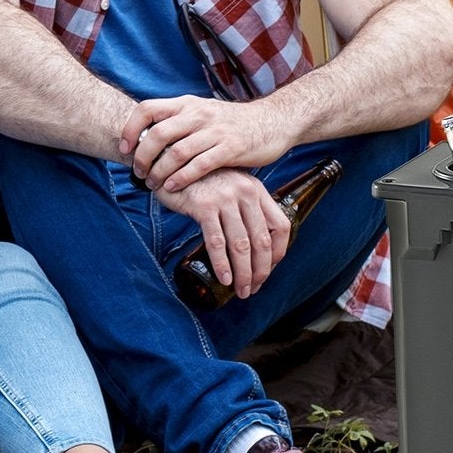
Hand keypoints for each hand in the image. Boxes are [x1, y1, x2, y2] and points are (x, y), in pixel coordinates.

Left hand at [122, 95, 290, 192]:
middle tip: (138, 173)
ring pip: (176, 152)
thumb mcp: (203, 113)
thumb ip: (180, 122)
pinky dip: (182, 178)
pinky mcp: (230, 148)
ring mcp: (215, 131)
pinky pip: (199, 165)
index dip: (130, 129)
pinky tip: (173, 187)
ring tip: (153, 184)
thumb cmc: (233, 123)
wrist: (273, 121)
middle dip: (142, 157)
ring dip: (160, 172)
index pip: (148, 108)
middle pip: (158, 133)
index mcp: (188, 104)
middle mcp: (198, 114)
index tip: (124, 148)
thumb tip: (148, 137)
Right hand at [156, 168, 292, 299]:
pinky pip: (217, 242)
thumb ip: (244, 209)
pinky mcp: (204, 206)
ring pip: (241, 245)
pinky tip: (224, 278)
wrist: (172, 162)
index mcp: (257, 190)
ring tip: (241, 291)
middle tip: (252, 289)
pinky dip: (222, 264)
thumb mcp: (231, 189)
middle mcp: (246, 192)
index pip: (280, 226)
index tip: (268, 270)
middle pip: (262, 240)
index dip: (278, 253)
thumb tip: (253, 247)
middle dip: (260, 271)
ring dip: (243, 273)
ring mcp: (225, 198)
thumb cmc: (202, 182)